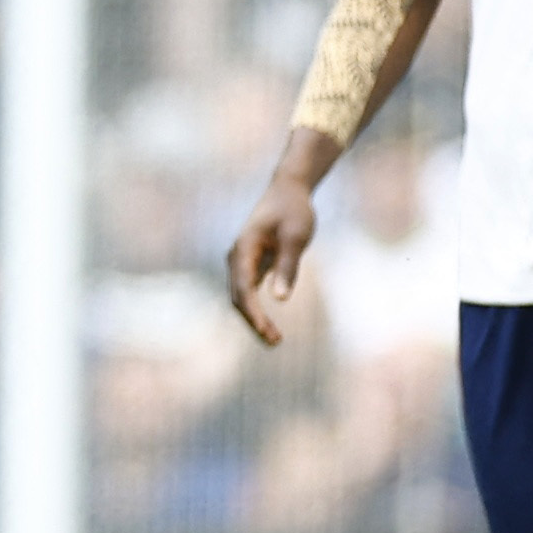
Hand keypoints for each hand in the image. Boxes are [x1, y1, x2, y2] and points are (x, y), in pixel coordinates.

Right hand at [226, 177, 318, 346]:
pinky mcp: (250, 265)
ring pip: (240, 297)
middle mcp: (236, 258)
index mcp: (243, 249)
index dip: (254, 313)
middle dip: (253, 321)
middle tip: (275, 342)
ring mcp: (241, 262)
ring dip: (253, 319)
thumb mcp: (296, 237)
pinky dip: (256, 310)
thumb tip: (280, 299)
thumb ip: (287, 267)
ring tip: (275, 339)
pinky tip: (268, 325)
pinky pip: (247, 293)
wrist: (287, 190)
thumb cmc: (293, 211)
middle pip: (238, 297)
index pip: (244, 289)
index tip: (268, 331)